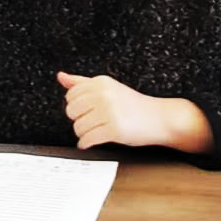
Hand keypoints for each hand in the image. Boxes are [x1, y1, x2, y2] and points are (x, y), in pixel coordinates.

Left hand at [57, 72, 214, 153]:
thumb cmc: (133, 105)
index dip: (76, 106)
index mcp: (101, 82)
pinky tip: (90, 142)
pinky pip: (88, 139)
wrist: (159, 118)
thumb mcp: (108, 88)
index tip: (86, 110)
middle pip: (71, 111)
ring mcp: (109, 112)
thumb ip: (82, 82)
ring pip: (78, 127)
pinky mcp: (113, 129)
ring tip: (93, 132)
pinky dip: (86, 144)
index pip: (71, 95)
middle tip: (90, 122)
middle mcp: (103, 95)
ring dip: (83, 133)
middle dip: (78, 119)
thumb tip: (61, 76)